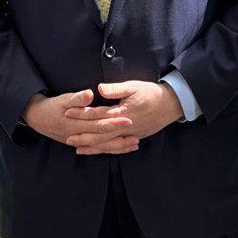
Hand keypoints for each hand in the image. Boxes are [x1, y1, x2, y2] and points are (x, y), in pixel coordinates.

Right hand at [23, 89, 136, 154]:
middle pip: (103, 137)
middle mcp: (79, 135)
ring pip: (101, 147)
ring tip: (134, 144)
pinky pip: (97, 149)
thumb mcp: (62, 99)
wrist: (38, 118)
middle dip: (120, 136)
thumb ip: (76, 98)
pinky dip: (110, 149)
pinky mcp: (81, 143)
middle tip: (135, 133)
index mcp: (76, 123)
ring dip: (118, 146)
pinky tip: (121, 148)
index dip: (113, 121)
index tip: (127, 118)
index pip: (98, 123)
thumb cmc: (51, 106)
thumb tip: (89, 94)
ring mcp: (79, 141)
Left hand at [62, 81, 181, 153]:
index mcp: (122, 112)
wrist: (170, 105)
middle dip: (83, 137)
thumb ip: (115, 89)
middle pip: (100, 134)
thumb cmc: (151, 93)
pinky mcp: (134, 137)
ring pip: (108, 144)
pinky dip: (107, 150)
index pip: (97, 114)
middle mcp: (125, 126)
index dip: (81, 113)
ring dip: (93, 147)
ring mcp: (130, 134)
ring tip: (78, 149)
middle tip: (67, 139)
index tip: (67, 112)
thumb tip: (99, 89)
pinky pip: (118, 147)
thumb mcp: (133, 86)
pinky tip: (99, 151)